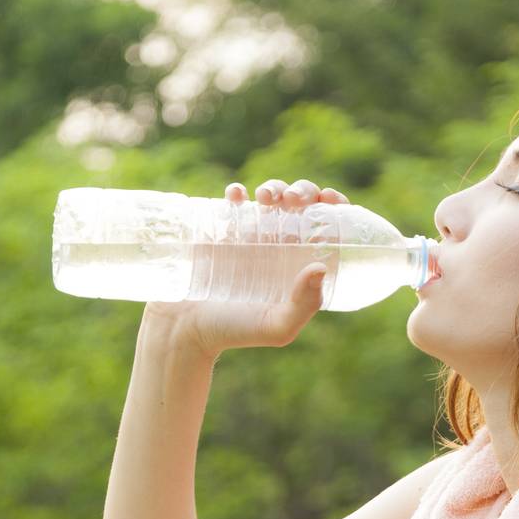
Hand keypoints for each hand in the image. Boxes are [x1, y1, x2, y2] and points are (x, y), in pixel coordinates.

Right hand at [142, 178, 350, 357]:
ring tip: (266, 197)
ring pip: (271, 196)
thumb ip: (304, 306)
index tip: (329, 200)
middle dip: (304, 190)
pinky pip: (232, 200)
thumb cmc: (233, 332)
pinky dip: (237, 191)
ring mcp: (249, 235)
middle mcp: (279, 246)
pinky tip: (237, 195)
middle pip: (302, 204)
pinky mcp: (219, 228)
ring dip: (275, 187)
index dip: (335, 206)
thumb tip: (320, 268)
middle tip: (294, 199)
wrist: (183, 329)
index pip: (327, 228)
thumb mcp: (276, 327)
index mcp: (300, 265)